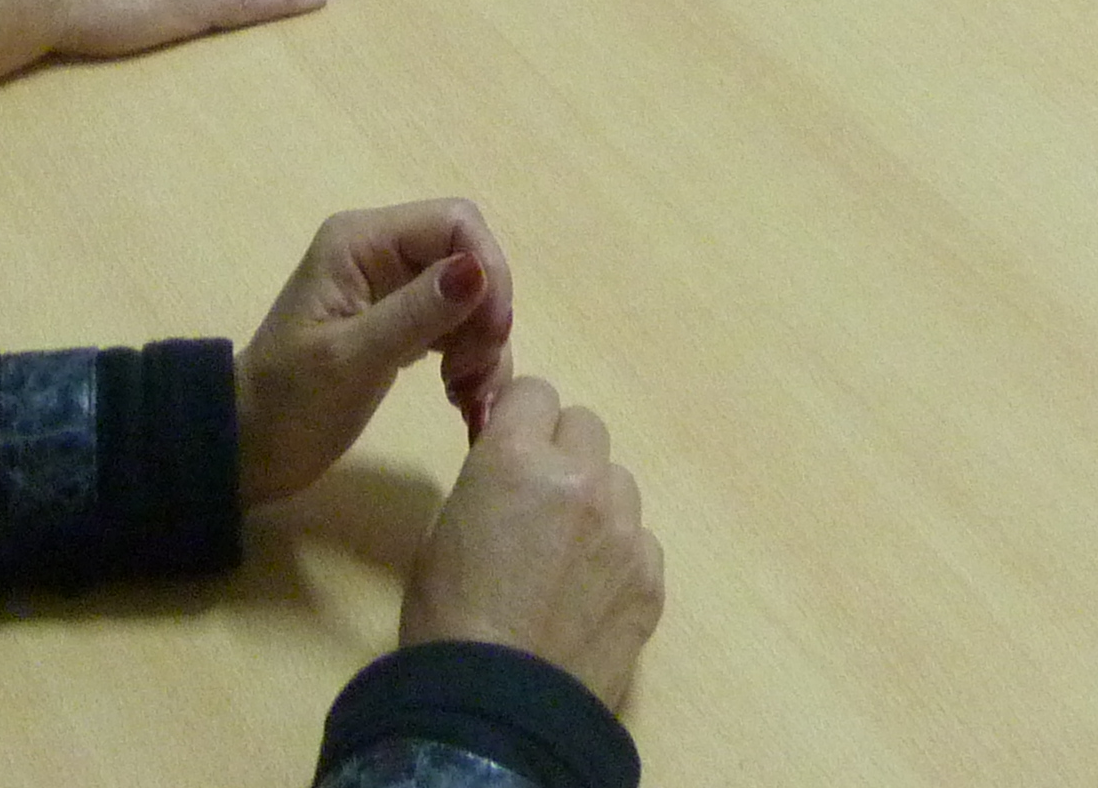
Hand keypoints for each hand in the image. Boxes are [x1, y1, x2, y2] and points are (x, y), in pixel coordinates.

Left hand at [232, 198, 515, 503]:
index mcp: (361, 241)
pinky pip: (459, 327)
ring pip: (471, 297)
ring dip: (485, 347)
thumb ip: (416, 313)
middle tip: (475, 379)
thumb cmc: (289, 402)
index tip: (491, 337)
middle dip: (488, 316)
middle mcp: (381, 253)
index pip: (455, 223)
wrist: (251, 447)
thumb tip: (477, 271)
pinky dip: (472, 362)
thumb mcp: (351, 359)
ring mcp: (392, 288)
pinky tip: (462, 400)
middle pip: (470, 259)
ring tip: (469, 399)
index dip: (487, 271)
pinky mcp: (402, 324)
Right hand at [400, 375, 664, 716]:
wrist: (498, 705)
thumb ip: (489, 481)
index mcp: (516, 456)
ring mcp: (624, 528)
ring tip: (569, 554)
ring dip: (596, 501)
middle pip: (586, 426)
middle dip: (563, 451)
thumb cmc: (448, 616)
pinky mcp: (651, 577)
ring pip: (620, 481)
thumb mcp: (446, 527)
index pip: (536, 392)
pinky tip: (592, 593)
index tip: (512, 448)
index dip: (521, 419)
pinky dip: (620, 554)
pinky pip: (641, 539)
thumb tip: (510, 471)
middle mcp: (580, 477)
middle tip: (540, 499)